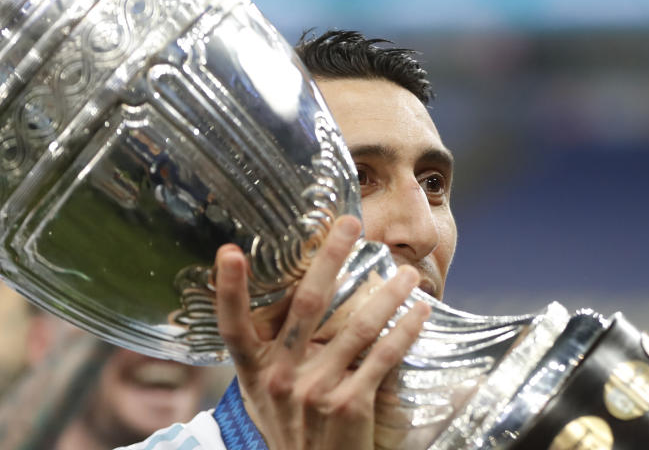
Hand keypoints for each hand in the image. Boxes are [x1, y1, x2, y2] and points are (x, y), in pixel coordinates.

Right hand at [215, 215, 429, 449]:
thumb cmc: (288, 425)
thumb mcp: (263, 391)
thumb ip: (269, 350)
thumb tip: (286, 292)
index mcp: (254, 371)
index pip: (233, 327)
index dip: (228, 290)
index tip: (229, 252)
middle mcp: (282, 378)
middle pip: (306, 307)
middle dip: (329, 259)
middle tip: (349, 224)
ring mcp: (318, 391)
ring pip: (356, 328)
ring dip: (386, 295)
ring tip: (407, 272)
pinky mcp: (352, 404)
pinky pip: (382, 358)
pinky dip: (404, 331)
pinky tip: (419, 312)